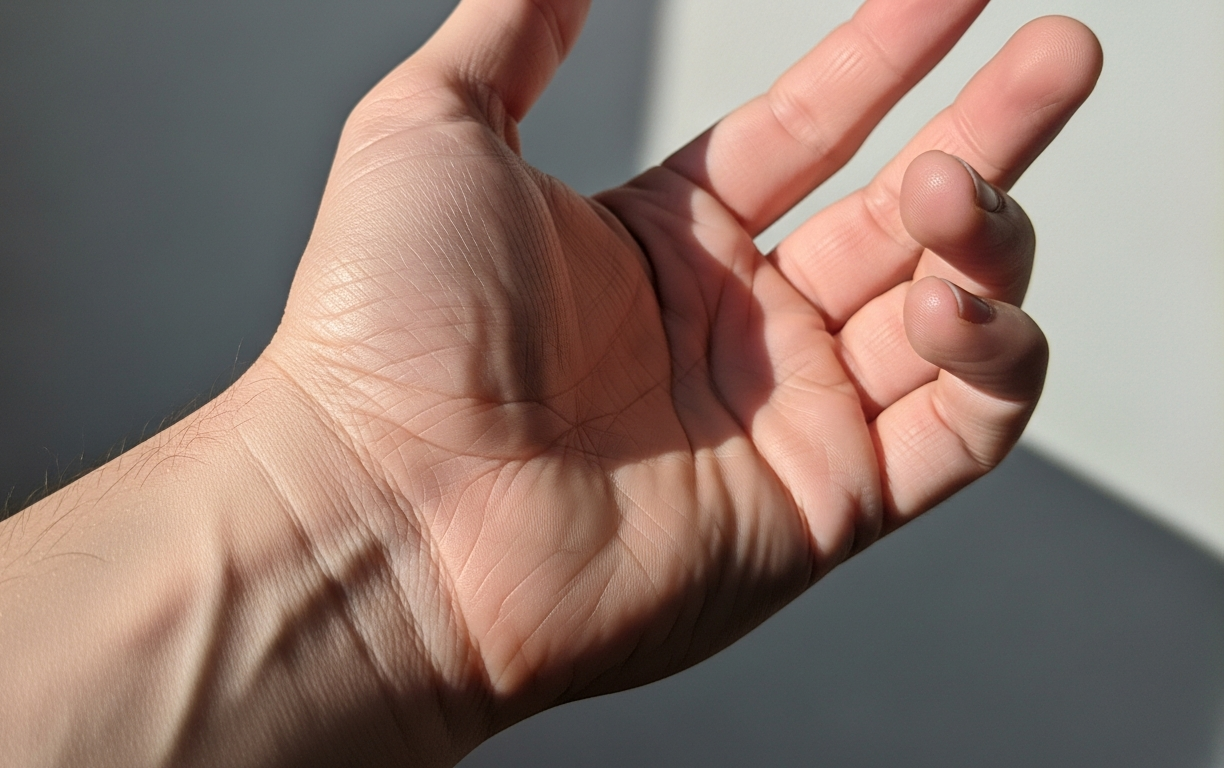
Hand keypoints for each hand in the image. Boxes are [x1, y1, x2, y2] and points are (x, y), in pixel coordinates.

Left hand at [245, 0, 1100, 734]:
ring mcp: (784, 415)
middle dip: (992, 126)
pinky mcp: (825, 504)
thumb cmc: (384, 326)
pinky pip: (962, 427)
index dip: (884, 55)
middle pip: (901, 211)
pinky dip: (992, 356)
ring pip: (948, 311)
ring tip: (957, 185)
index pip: (807, 130)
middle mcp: (733, 327)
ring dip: (986, 236)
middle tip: (1062, 52)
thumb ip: (515, 28)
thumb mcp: (433, 126)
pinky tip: (953, 299)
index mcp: (662, 241)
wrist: (383, 511)